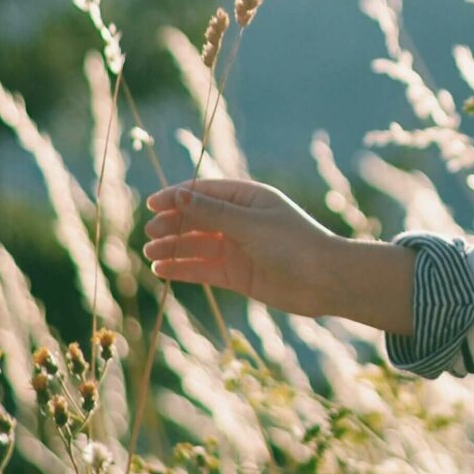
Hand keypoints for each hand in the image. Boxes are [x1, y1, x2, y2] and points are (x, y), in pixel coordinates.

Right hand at [141, 177, 347, 316]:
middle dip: (172, 224)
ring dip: (173, 247)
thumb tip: (180, 195)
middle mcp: (241, 221)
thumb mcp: (250, 224)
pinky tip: (161, 269)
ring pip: (197, 245)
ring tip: (149, 252)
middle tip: (150, 232)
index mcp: (248, 198)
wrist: (325, 281)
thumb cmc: (293, 244)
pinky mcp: (237, 274)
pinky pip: (203, 268)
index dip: (177, 196)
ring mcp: (238, 248)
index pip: (204, 192)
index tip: (151, 204)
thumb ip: (213, 213)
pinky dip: (182, 269)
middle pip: (197, 218)